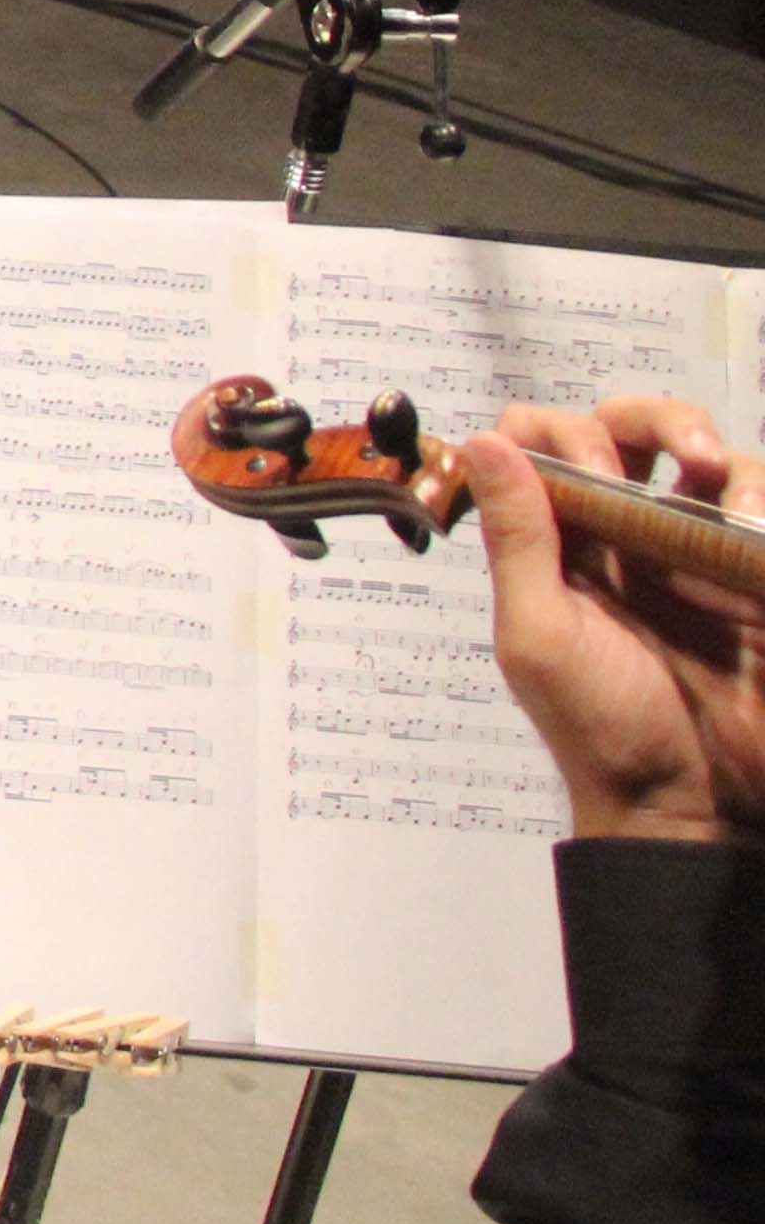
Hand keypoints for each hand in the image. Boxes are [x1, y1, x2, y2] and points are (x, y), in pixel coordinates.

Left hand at [467, 397, 764, 845]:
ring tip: (732, 495)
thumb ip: (519, 540)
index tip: (586, 466)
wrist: (692, 804)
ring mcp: (697, 555)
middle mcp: (627, 535)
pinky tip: (755, 531)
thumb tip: (486, 444)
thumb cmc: (602, 730)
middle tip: (690, 454)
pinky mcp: (751, 577)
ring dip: (724, 463)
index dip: (554, 432)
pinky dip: (759, 504)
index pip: (544, 445)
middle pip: (635, 430)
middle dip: (661, 419)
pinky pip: (760, 514)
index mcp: (561, 542)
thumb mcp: (540, 636)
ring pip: (713, 464)